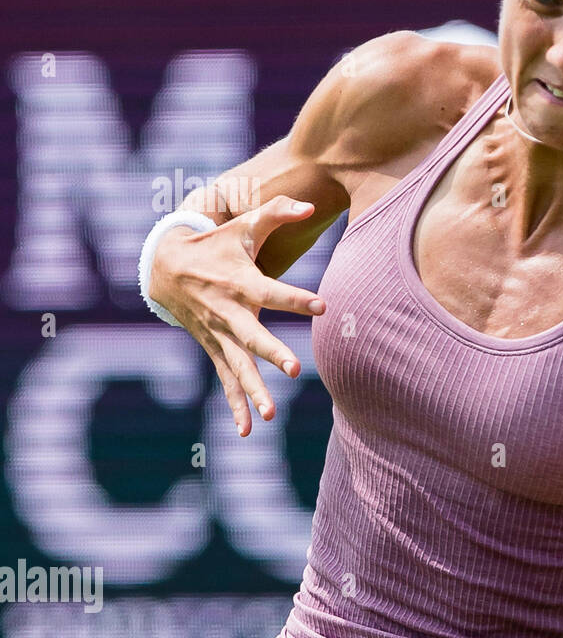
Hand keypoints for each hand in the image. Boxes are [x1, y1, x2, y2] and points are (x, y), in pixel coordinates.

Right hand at [148, 196, 326, 435]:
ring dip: (253, 391)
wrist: (164, 266)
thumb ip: (277, 212)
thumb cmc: (216, 243)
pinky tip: (246, 431)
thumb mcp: (243, 225)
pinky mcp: (214, 348)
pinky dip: (235, 405)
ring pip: (238, 366)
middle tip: (295, 370)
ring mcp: (219, 334)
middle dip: (273, 353)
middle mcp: (228, 312)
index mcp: (240, 282)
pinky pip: (226, 380)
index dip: (296, 297)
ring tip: (271, 416)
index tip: (323, 305)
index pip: (272, 290)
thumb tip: (309, 205)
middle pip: (252, 336)